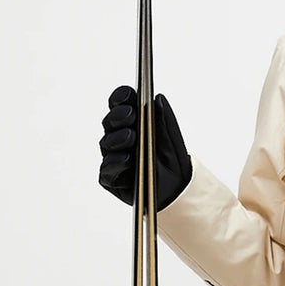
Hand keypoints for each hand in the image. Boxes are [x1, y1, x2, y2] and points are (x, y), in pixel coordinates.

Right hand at [98, 85, 192, 208]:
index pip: (120, 104)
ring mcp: (113, 157)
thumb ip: (166, 120)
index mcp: (132, 123)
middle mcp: (118, 139)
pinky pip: (107, 169)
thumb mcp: (173, 140)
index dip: (121, 97)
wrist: (178, 191)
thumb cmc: (172, 162)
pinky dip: (116, 162)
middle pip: (109, 122)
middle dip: (118, 116)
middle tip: (131, 115)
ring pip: (106, 144)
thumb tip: (158, 98)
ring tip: (131, 137)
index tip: (129, 94)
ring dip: (118, 139)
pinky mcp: (111, 178)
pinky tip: (128, 159)